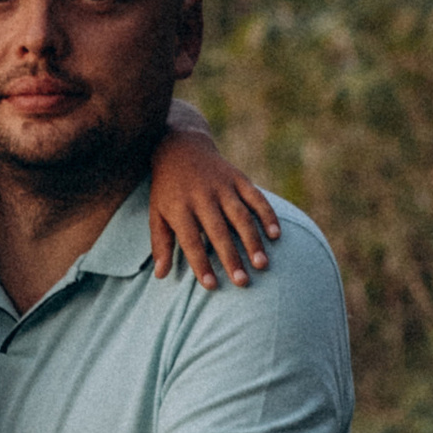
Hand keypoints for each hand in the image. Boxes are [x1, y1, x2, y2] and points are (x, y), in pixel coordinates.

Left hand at [148, 126, 283, 288]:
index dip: (201, 263)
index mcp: (179, 208)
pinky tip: (276, 235)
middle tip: (242, 282)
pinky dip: (267, 215)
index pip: (190, 240)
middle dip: (231, 258)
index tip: (211, 286)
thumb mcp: (156, 213)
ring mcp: (222, 186)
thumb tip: (161, 276)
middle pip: (218, 231)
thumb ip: (160, 243)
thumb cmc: (167, 189)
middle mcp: (202, 197)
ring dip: (252, 240)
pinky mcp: (238, 178)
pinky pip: (255, 197)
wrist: (180, 146)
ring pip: (240, 216)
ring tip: (262, 264)